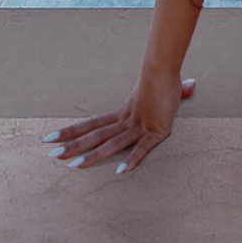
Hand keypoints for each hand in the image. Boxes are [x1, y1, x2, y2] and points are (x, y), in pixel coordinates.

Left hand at [51, 74, 190, 173]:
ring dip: (93, 156)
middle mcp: (125, 122)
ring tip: (75, 166)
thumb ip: (177, 91)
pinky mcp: (155, 133)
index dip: (71, 132)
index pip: (91, 124)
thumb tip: (191, 85)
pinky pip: (141, 149)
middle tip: (51, 156)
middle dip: (73, 146)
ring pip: (111, 144)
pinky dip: (131, 159)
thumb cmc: (165, 80)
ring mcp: (139, 128)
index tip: (50, 138)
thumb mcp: (164, 90)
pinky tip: (119, 171)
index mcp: (122, 114)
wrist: (168, 70)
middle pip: (95, 136)